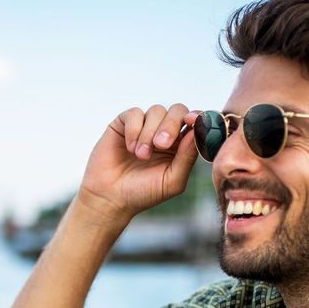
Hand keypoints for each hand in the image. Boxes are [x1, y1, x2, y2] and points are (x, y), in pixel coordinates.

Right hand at [77, 103, 199, 222]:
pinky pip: (135, 113)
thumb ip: (187, 157)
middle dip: (171, 125)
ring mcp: (145, 126)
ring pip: (156, 111)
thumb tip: (198, 132)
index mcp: (181, 145)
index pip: (194, 123)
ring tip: (141, 156)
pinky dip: (134, 130)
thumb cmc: (143, 192)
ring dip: (149, 133)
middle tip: (162, 145)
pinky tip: (130, 148)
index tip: (193, 121)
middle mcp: (165, 132)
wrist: (111, 197)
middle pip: (178, 111)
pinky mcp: (124, 123)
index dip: (198, 118)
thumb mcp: (172, 180)